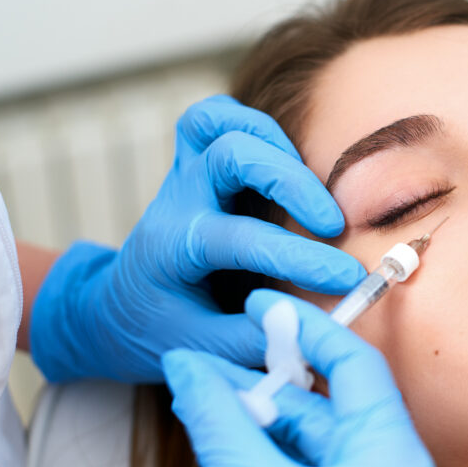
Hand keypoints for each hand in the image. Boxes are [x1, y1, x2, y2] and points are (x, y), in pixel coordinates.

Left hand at [29, 95, 365, 382]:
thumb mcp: (201, 349)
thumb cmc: (161, 330)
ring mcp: (184, 174)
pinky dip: (252, 124)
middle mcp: (178, 202)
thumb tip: (310, 329)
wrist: (120, 308)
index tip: (347, 278)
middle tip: (334, 225)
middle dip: (292, 183)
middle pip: (231, 155)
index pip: (242, 240)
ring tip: (313, 187)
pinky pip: (215, 117)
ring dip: (273, 143)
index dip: (301, 257)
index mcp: (174, 251)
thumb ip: (255, 339)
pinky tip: (284, 159)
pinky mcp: (193, 161)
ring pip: (218, 121)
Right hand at [164, 289, 447, 466]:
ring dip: (268, 424)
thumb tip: (187, 366)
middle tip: (221, 361)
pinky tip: (233, 446)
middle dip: (275, 384)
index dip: (309, 330)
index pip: (358, 370)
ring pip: (323, 448)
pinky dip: (276, 462)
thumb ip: (218, 418)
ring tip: (213, 403)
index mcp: (397, 466)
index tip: (265, 306)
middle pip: (336, 409)